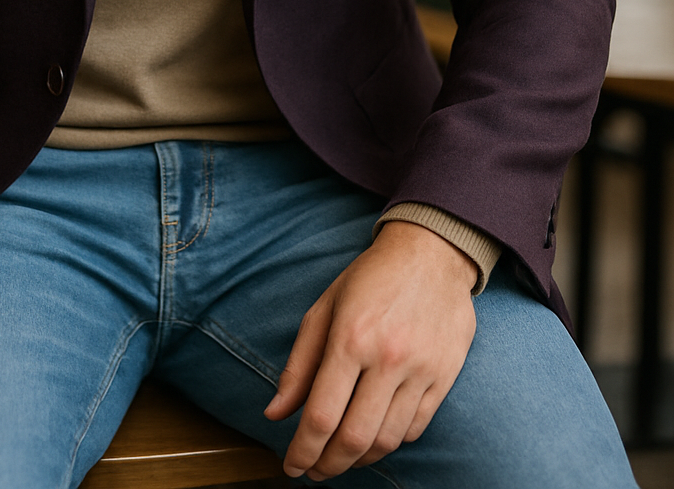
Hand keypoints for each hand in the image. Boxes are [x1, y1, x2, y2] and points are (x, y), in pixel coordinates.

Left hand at [264, 221, 476, 478]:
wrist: (432, 252)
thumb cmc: (371, 277)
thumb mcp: (325, 307)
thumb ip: (299, 363)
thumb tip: (275, 412)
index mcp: (350, 337)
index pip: (321, 415)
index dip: (302, 450)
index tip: (291, 466)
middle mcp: (387, 357)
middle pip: (354, 438)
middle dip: (328, 465)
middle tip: (314, 471)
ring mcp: (421, 370)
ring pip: (387, 440)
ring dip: (358, 460)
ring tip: (340, 459)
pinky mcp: (444, 376)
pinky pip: (415, 428)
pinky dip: (391, 442)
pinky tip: (373, 437)